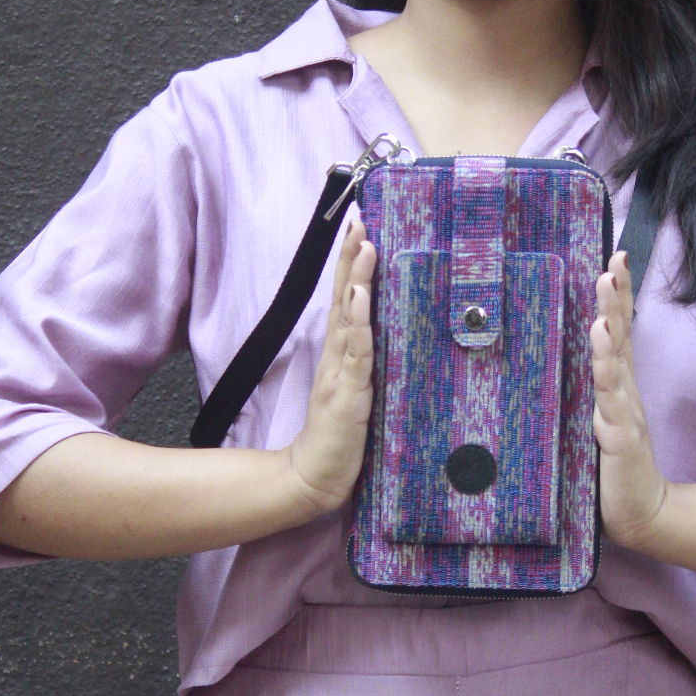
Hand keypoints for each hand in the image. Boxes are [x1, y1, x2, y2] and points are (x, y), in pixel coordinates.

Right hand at [286, 216, 377, 515]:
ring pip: (350, 315)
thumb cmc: (339, 435)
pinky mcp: (348, 391)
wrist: (316, 476)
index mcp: (342, 351)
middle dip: (351, 256)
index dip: (351, 262)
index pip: (347, 297)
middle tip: (357, 220)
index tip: (358, 227)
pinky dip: (358, 323)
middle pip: (344, 295)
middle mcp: (339, 354)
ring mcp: (342, 370)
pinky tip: (360, 298)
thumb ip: (363, 360)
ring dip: (356, 278)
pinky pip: (356, 351)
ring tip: (362, 245)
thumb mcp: (356, 389)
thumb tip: (379, 331)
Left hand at [591, 250, 667, 550]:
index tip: (616, 257)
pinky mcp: (621, 440)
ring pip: (616, 363)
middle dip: (616, 298)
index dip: (619, 295)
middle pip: (619, 336)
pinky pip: (613, 406)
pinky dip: (608, 379)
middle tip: (613, 262)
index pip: (618, 330)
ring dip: (611, 328)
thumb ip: (596, 387)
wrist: (643, 512)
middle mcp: (624, 391)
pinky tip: (604, 358)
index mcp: (618, 384)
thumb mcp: (603, 417)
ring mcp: (624, 413)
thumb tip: (579, 353)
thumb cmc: (617, 463)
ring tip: (605, 297)